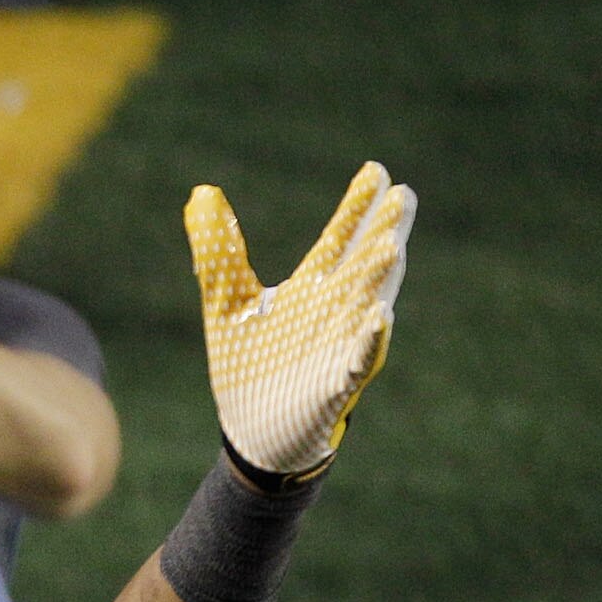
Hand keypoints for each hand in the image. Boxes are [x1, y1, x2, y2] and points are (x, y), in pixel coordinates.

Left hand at [185, 162, 415, 484]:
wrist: (251, 433)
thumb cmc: (248, 367)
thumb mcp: (226, 302)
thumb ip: (217, 251)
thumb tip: (201, 192)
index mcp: (312, 290)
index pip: (338, 240)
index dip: (356, 207)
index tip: (376, 169)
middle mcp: (334, 312)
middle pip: (363, 264)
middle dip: (380, 232)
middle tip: (401, 195)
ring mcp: (339, 347)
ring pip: (367, 305)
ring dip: (378, 278)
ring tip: (391, 245)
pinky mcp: (334, 386)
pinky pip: (357, 361)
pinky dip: (368, 341)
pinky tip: (378, 317)